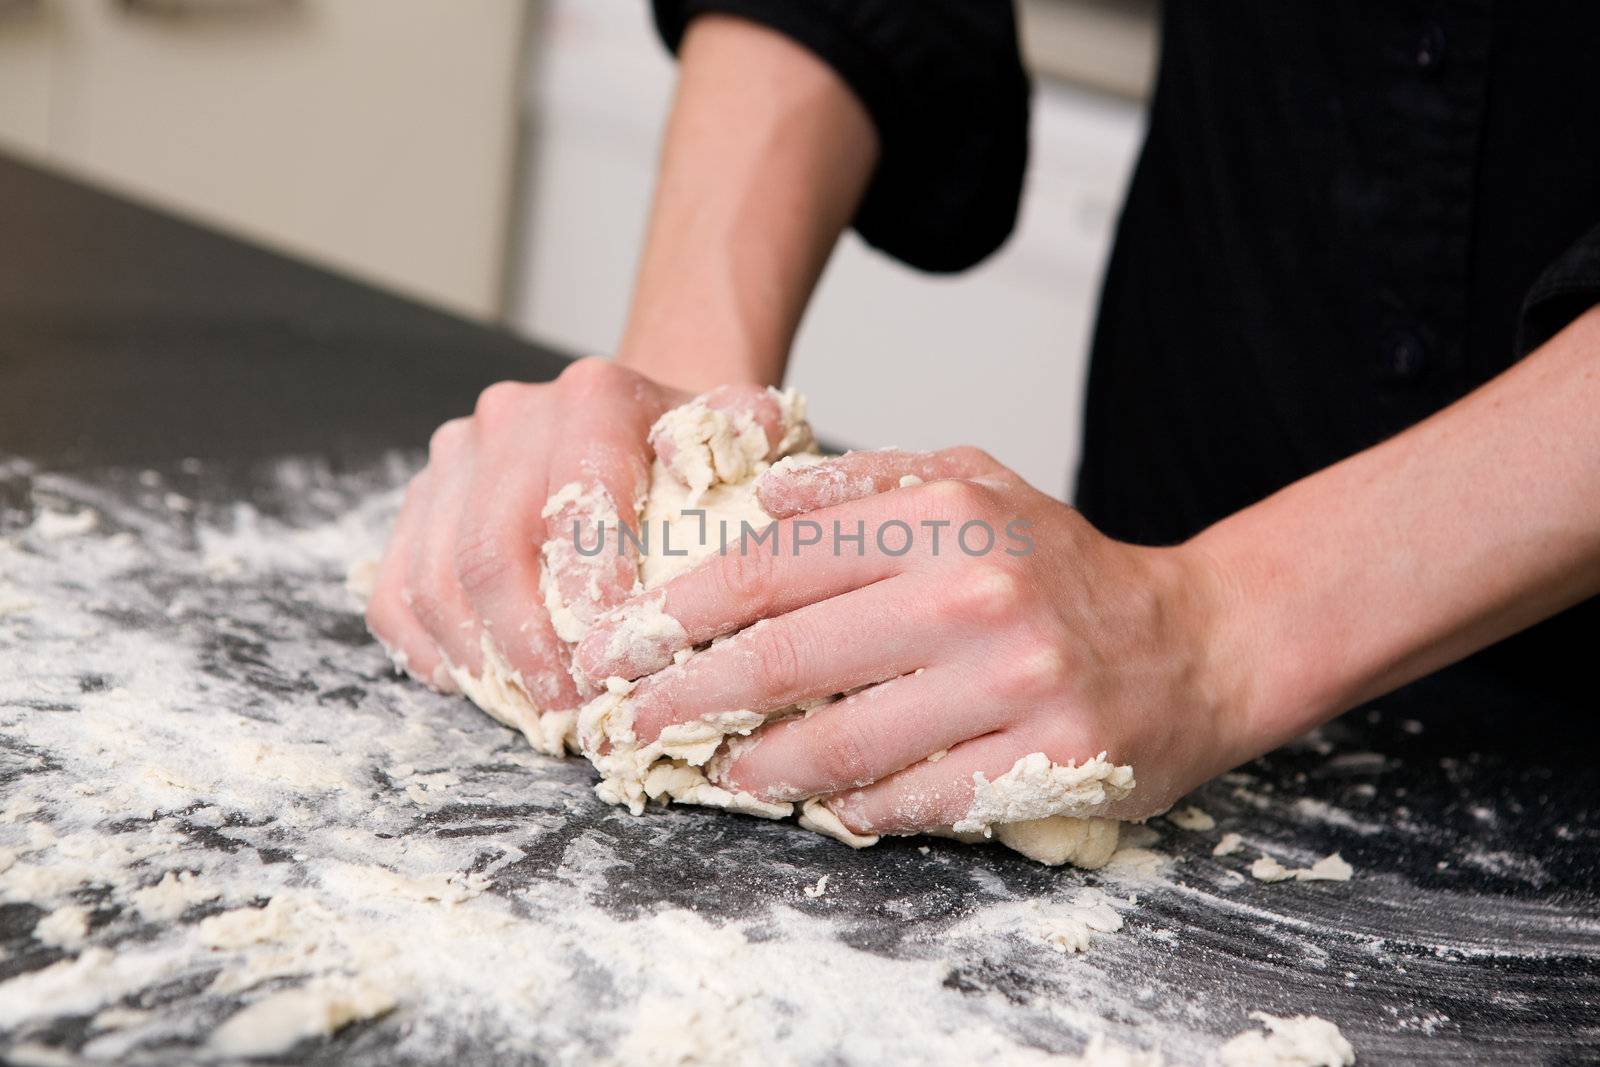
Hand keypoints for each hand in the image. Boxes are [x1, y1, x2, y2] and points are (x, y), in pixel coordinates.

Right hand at [364, 358, 785, 715]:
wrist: (643, 425)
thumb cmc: (698, 456)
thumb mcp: (748, 438)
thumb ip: (752, 439)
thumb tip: (715, 476)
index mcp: (592, 396)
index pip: (573, 498)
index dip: (585, 592)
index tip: (613, 663)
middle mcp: (510, 416)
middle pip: (491, 549)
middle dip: (530, 646)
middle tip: (572, 711)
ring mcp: (454, 459)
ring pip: (435, 576)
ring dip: (480, 659)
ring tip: (532, 712)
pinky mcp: (420, 504)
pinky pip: (397, 590)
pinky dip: (427, 648)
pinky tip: (474, 685)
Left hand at [576, 447, 1250, 832]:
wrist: (1197, 643)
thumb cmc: (1063, 566)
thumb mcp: (974, 485)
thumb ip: (865, 487)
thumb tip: (756, 503)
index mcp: (943, 518)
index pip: (775, 565)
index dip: (684, 612)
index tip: (626, 646)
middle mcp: (973, 596)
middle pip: (788, 658)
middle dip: (691, 700)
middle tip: (637, 725)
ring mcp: (1013, 685)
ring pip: (843, 744)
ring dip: (758, 770)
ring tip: (719, 775)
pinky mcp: (1045, 761)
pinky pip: (916, 800)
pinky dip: (854, 808)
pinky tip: (821, 805)